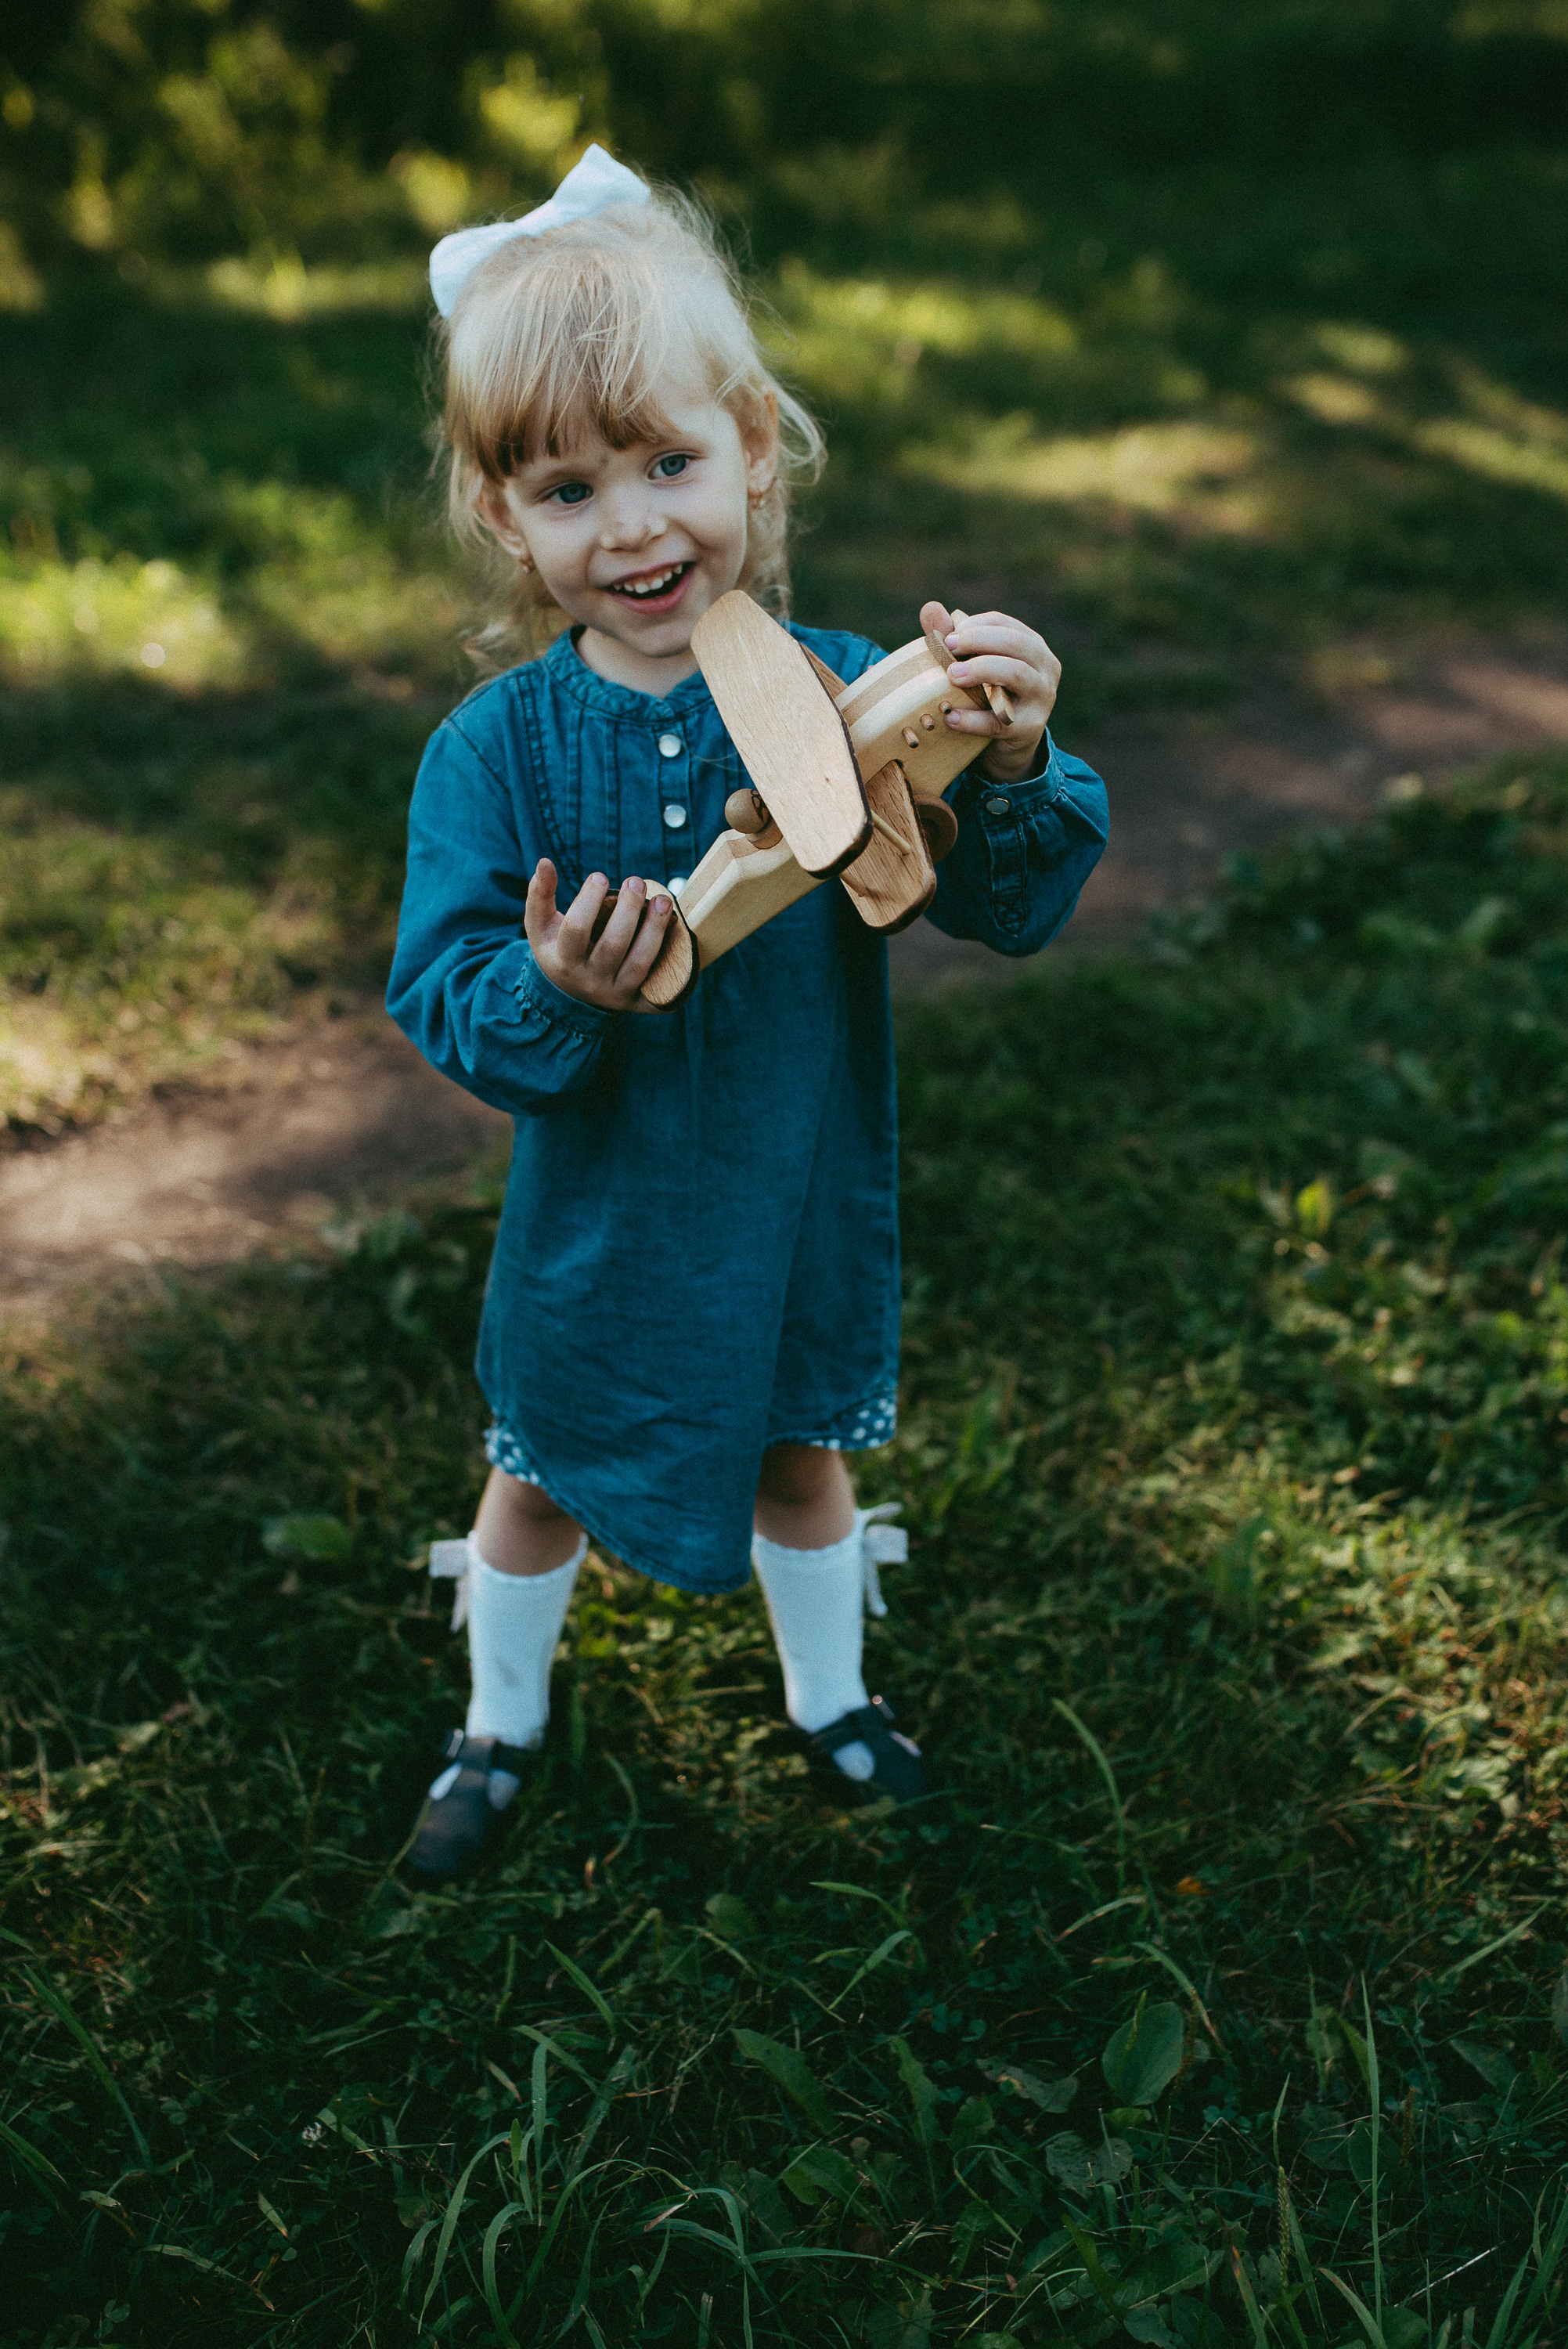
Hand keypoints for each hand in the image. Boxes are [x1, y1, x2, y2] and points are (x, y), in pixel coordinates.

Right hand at [524, 859, 675, 1011]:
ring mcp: (616, 993)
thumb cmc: (557, 948)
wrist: (571, 994)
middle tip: (636, 881)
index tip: (600, 877)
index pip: (576, 929)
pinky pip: (660, 986)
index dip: (589, 900)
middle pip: (613, 945)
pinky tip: (677, 933)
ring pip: (640, 963)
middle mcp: (590, 980)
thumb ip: (540, 894)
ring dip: (655, 930)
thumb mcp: (541, 925)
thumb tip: (545, 862)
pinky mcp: (638, 1001)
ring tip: (663, 901)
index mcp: (564, 960)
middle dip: (628, 910)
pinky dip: (673, 963)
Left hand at [920, 600, 1061, 783]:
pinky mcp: (1030, 728)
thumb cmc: (988, 696)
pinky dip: (974, 719)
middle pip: (1014, 643)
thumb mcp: (974, 667)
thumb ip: (954, 639)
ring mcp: (1042, 698)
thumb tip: (930, 608)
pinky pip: (1001, 721)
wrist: (1008, 745)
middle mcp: (1045, 667)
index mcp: (1032, 646)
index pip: (1004, 624)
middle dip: (978, 641)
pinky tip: (951, 717)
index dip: (975, 626)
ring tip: (951, 676)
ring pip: (1017, 674)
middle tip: (947, 648)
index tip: (949, 636)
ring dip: (981, 670)